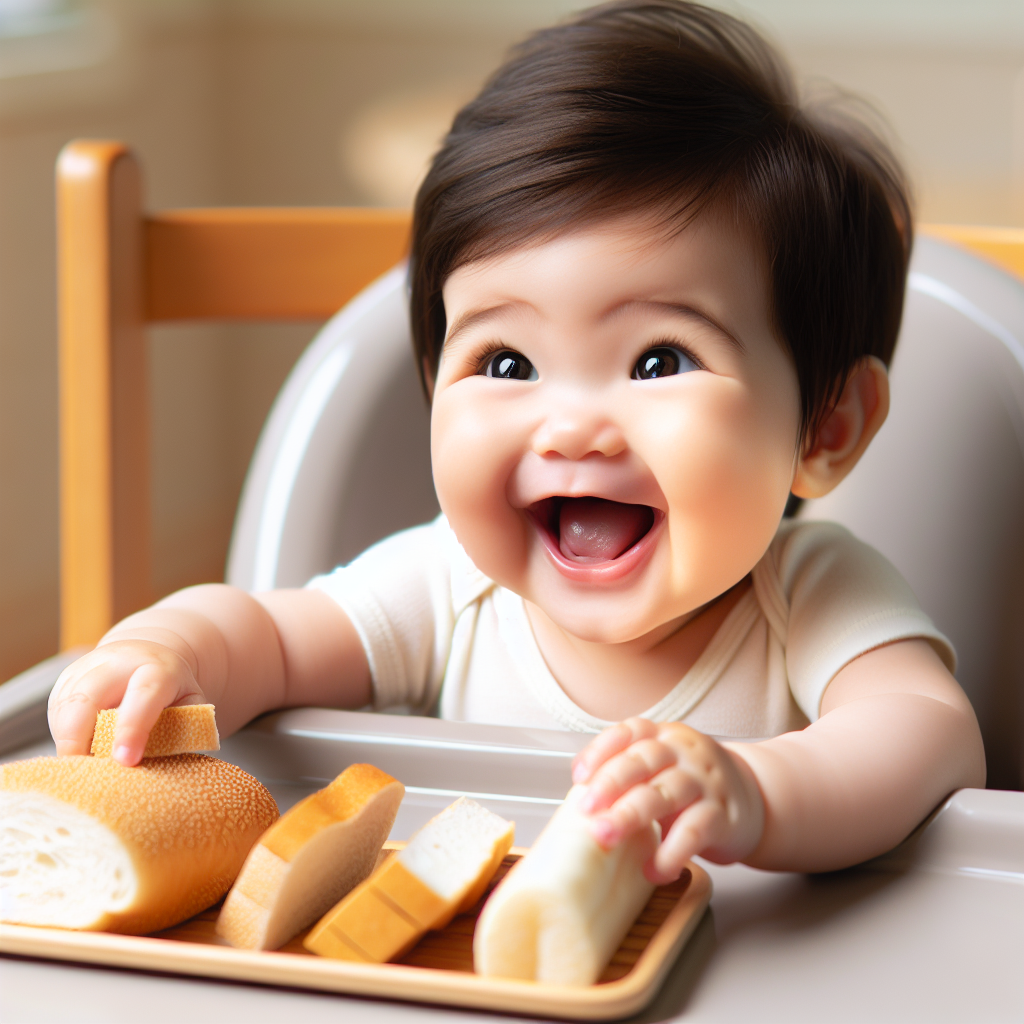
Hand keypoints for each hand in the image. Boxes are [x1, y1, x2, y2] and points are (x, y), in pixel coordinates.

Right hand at [48, 634, 206, 765]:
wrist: (148, 657)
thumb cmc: (172, 691)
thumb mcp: (189, 704)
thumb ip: (180, 731)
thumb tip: (165, 770)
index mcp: (157, 668)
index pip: (143, 694)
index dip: (132, 728)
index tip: (126, 761)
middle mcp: (119, 661)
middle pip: (87, 696)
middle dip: (80, 739)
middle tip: (86, 774)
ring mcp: (87, 668)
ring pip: (65, 706)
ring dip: (69, 742)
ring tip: (84, 766)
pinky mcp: (66, 679)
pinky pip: (56, 711)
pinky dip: (63, 736)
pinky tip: (80, 748)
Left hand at [571, 718, 764, 882]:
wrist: (756, 798)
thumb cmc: (694, 785)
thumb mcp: (663, 767)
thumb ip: (629, 775)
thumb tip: (580, 803)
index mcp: (664, 735)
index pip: (629, 732)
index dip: (601, 751)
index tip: (579, 776)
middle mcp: (684, 752)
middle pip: (643, 761)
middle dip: (610, 784)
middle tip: (585, 810)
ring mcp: (705, 781)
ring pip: (665, 793)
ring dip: (631, 815)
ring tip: (606, 836)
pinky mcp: (723, 814)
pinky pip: (694, 831)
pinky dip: (670, 852)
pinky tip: (653, 870)